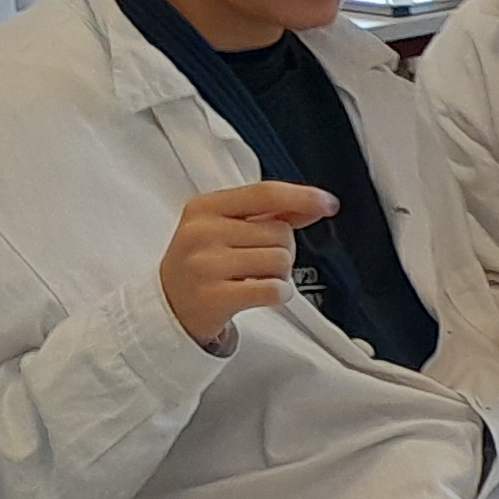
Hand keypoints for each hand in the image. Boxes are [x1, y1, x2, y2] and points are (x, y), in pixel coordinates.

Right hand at [159, 182, 335, 344]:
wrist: (170, 305)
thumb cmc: (205, 261)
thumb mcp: (227, 226)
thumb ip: (272, 212)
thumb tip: (316, 204)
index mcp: (205, 207)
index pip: (265, 193)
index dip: (302, 196)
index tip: (328, 203)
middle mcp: (201, 232)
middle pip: (281, 232)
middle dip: (282, 249)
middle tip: (256, 262)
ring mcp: (205, 264)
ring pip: (281, 261)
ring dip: (280, 274)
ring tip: (253, 278)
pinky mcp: (213, 297)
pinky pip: (274, 290)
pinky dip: (278, 294)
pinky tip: (260, 294)